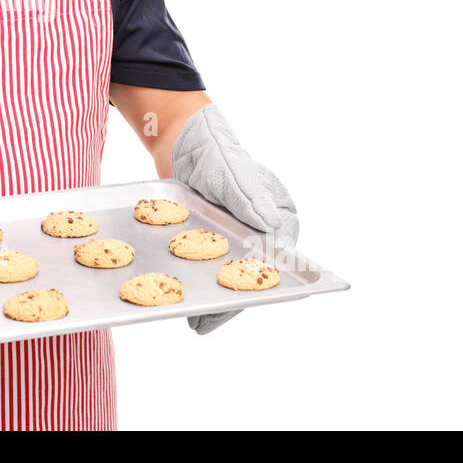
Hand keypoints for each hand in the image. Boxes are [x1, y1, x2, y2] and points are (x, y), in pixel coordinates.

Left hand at [171, 103, 299, 334]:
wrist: (183, 142)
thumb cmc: (214, 150)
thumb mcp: (232, 172)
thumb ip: (250, 197)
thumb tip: (272, 227)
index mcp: (279, 212)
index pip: (278, 254)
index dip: (263, 280)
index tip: (245, 300)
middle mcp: (263, 228)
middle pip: (256, 271)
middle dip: (237, 298)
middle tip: (212, 319)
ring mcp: (240, 235)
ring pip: (234, 274)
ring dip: (220, 298)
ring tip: (200, 321)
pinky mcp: (217, 239)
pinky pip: (215, 267)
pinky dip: (206, 284)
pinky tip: (190, 304)